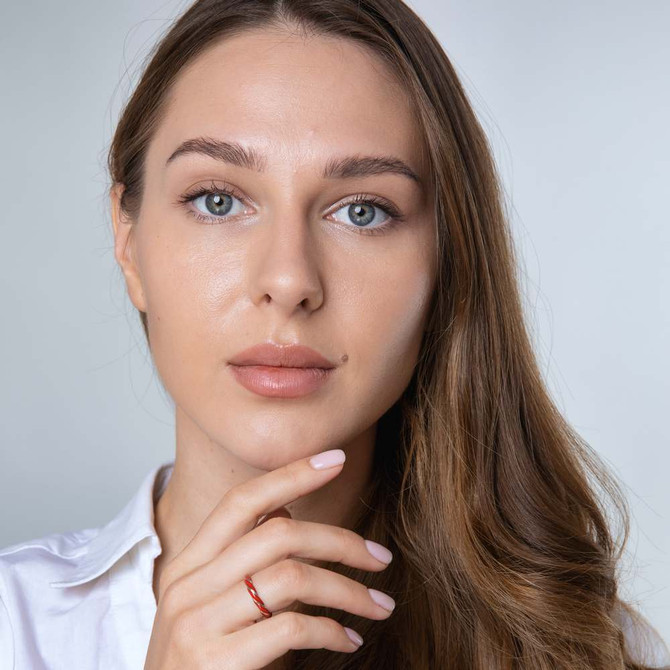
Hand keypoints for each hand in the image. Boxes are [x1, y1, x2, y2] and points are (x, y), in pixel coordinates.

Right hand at [143, 449, 394, 668]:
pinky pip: (291, 628)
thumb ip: (245, 558)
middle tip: (380, 558)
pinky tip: (349, 640)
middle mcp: (187, 586)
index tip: (337, 459)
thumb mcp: (211, 605)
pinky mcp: (217, 664)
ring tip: (379, 605)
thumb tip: (287, 511)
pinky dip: (332, 631)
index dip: (292, 473)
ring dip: (348, 589)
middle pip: (278, 534)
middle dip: (340, 541)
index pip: (242, 501)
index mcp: (187, 564)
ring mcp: (197, 625)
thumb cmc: (202, 664)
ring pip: (292, 577)